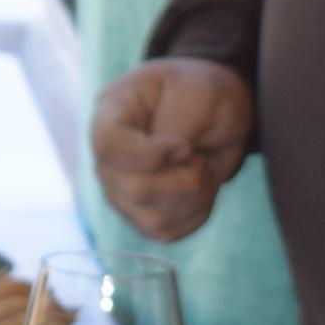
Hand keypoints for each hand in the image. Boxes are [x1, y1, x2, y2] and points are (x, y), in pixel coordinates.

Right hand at [89, 57, 250, 241]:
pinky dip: (195, 213)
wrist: (217, 115)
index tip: (185, 147)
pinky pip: (167, 231)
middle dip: (183, 178)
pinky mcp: (139, 215)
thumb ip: (177, 125)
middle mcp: (106, 155)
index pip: (107, 144)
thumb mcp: (200, 93)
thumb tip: (168, 160)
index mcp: (111, 111)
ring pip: (152, 218)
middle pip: (132, 189)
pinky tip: (198, 186)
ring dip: (194, 196)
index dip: (148, 155)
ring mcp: (119, 189)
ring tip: (200, 166)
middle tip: (199, 154)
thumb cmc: (204, 93)